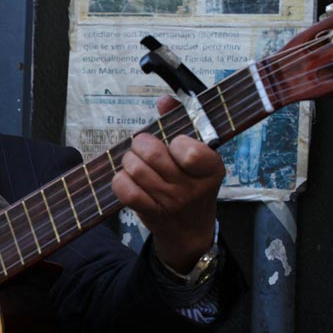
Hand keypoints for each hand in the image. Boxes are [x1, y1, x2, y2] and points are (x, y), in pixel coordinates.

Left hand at [111, 95, 223, 272]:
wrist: (191, 231)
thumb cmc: (193, 185)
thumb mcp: (199, 156)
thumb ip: (182, 122)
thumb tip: (164, 100)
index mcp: (211, 168)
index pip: (190, 151)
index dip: (176, 142)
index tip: (175, 144)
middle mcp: (192, 187)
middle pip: (152, 154)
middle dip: (141, 144)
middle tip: (143, 147)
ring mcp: (171, 202)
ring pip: (135, 169)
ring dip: (129, 160)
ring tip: (135, 162)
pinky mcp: (151, 213)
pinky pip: (126, 190)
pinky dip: (120, 179)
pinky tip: (128, 178)